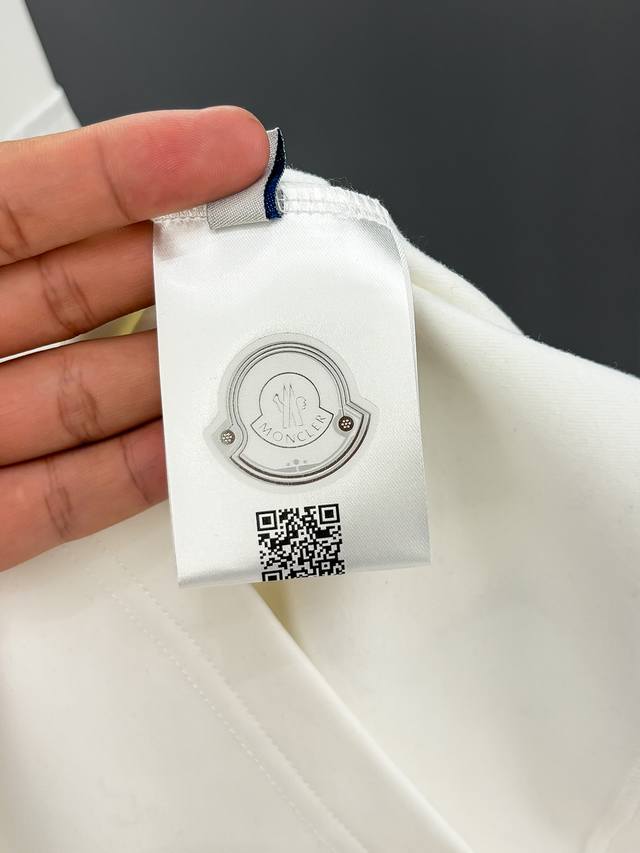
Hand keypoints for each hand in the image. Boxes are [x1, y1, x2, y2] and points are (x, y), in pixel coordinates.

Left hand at [0, 106, 267, 569]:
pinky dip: (134, 475)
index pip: (28, 198)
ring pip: (85, 397)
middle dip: (178, 272)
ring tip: (249, 356)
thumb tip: (99, 188)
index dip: (135, 168)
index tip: (230, 152)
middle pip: (79, 294)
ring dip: (173, 378)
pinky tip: (190, 450)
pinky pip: (64, 497)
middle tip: (262, 259)